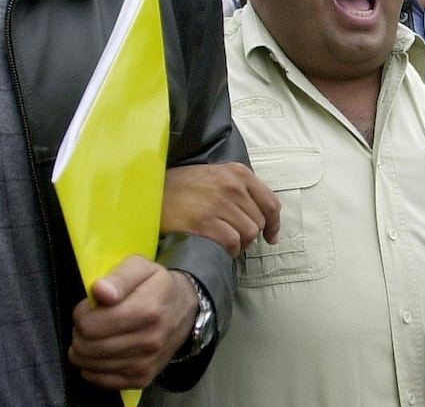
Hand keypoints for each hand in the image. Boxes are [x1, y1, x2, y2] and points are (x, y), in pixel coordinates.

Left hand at [68, 256, 197, 389]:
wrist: (185, 312)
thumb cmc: (157, 286)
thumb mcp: (141, 267)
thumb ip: (118, 277)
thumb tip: (99, 291)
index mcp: (147, 311)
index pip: (90, 326)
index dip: (81, 314)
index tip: (88, 307)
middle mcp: (148, 342)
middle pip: (87, 348)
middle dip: (80, 333)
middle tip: (90, 321)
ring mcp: (145, 364)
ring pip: (90, 366)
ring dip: (84, 350)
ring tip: (96, 335)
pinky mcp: (142, 379)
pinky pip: (101, 381)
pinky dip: (93, 368)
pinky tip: (100, 353)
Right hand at [162, 163, 282, 256]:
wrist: (150, 192)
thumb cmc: (183, 187)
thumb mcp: (215, 176)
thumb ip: (241, 189)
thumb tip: (265, 217)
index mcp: (238, 173)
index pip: (270, 202)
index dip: (274, 223)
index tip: (271, 236)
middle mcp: (232, 186)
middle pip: (259, 222)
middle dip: (250, 234)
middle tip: (233, 237)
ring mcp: (219, 204)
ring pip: (248, 234)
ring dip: (240, 244)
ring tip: (224, 242)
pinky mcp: (205, 223)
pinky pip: (232, 243)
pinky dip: (228, 251)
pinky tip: (217, 247)